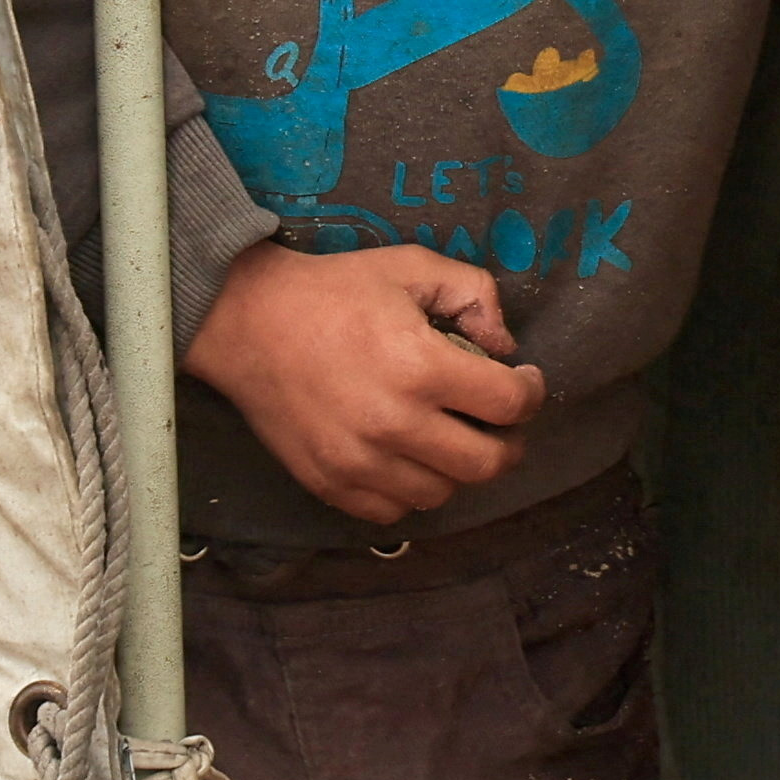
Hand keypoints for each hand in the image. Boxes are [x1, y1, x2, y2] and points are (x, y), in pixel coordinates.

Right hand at [182, 243, 544, 528]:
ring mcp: (359, 461)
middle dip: (508, 442)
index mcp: (421, 366)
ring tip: (450, 437)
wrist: (248, 323)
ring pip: (442, 493)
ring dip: (457, 468)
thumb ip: (474, 295)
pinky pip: (393, 512)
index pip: (511, 404)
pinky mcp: (330, 483)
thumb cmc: (333, 292)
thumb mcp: (412, 267)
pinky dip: (410, 491)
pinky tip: (408, 458)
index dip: (531, 392)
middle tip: (500, 422)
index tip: (523, 381)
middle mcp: (395, 424)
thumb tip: (505, 346)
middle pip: (487, 463)